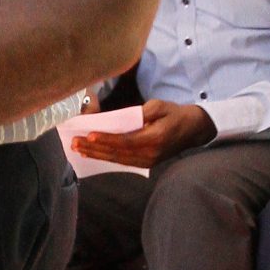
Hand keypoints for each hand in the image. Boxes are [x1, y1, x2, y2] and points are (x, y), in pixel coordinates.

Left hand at [70, 98, 215, 170]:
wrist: (194, 130)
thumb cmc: (175, 114)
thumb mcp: (161, 106)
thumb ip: (142, 112)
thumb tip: (121, 118)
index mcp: (154, 138)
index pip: (125, 141)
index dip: (106, 139)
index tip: (90, 135)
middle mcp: (150, 154)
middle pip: (117, 153)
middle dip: (94, 148)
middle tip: (75, 143)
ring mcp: (147, 161)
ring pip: (117, 159)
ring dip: (96, 154)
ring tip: (78, 149)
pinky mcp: (145, 163)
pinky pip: (122, 161)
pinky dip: (105, 157)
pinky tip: (92, 153)